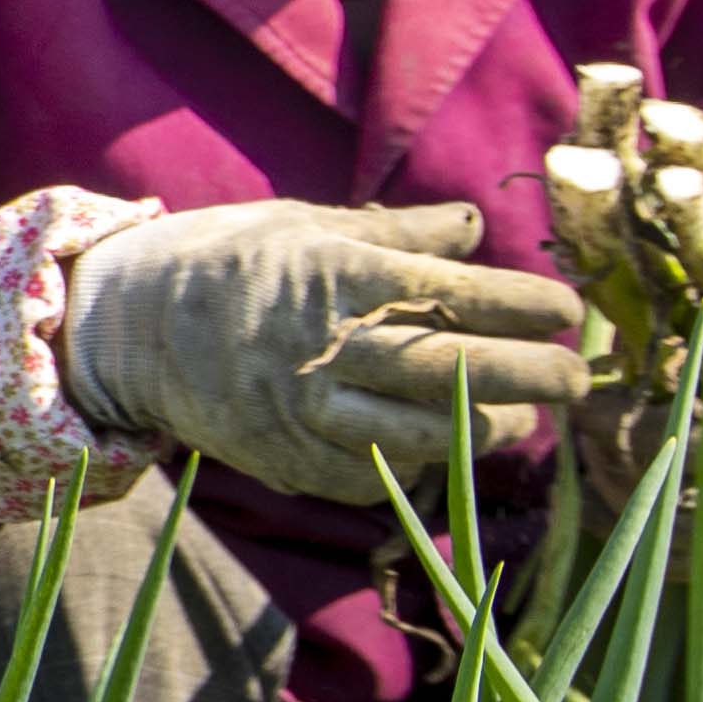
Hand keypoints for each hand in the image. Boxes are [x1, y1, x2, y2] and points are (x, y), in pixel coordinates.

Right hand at [63, 197, 588, 506]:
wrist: (124, 325)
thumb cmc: (224, 260)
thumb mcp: (306, 224)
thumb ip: (398, 234)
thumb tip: (477, 227)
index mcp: (334, 275)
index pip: (452, 293)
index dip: (522, 304)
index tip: (569, 311)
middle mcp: (322, 345)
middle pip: (449, 369)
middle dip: (529, 376)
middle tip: (577, 379)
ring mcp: (301, 410)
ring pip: (418, 432)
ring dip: (483, 430)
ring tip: (519, 422)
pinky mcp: (283, 458)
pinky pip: (370, 477)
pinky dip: (416, 467)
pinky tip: (440, 449)